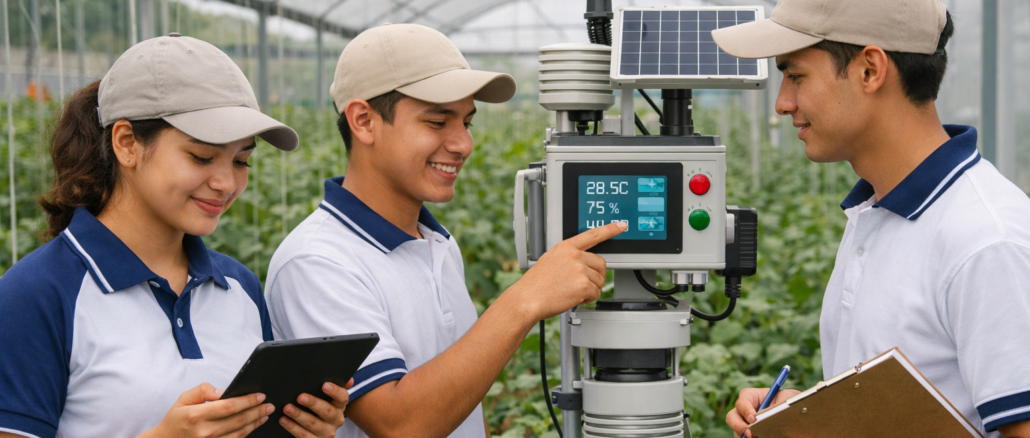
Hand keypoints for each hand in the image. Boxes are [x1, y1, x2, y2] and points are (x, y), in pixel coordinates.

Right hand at [141, 383, 273, 437]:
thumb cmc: (176, 419)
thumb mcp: (184, 399)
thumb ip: (203, 390)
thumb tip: (223, 392)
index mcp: (196, 415)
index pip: (229, 406)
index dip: (248, 401)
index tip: (260, 395)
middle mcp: (204, 432)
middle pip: (238, 421)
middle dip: (257, 411)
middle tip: (269, 405)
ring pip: (239, 434)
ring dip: (255, 424)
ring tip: (264, 415)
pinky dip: (245, 434)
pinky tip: (253, 426)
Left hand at [280, 379, 353, 437]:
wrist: (319, 432)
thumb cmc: (322, 409)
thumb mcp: (329, 399)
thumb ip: (337, 388)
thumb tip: (349, 380)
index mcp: (340, 406)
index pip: (342, 397)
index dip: (335, 391)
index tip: (324, 385)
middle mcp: (336, 420)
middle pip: (327, 411)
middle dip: (313, 403)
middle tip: (300, 397)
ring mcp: (326, 433)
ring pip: (313, 424)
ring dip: (299, 415)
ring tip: (287, 408)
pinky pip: (304, 436)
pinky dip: (292, 427)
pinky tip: (284, 420)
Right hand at [508, 222, 626, 320]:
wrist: (527, 299)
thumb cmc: (535, 285)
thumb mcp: (550, 261)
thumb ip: (567, 258)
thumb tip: (582, 263)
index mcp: (565, 247)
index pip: (592, 235)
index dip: (609, 229)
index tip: (621, 225)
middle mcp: (574, 256)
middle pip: (601, 264)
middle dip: (595, 276)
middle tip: (582, 284)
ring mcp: (580, 269)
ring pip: (599, 280)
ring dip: (590, 289)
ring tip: (572, 291)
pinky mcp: (584, 284)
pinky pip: (596, 293)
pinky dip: (588, 298)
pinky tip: (574, 298)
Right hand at [726, 387, 799, 437]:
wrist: (794, 412)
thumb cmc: (788, 401)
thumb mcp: (786, 399)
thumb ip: (778, 406)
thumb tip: (773, 417)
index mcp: (751, 397)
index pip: (742, 401)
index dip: (745, 410)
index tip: (753, 419)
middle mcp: (744, 411)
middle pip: (732, 417)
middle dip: (738, 426)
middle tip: (750, 434)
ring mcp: (745, 424)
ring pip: (736, 431)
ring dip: (743, 436)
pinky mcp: (750, 434)